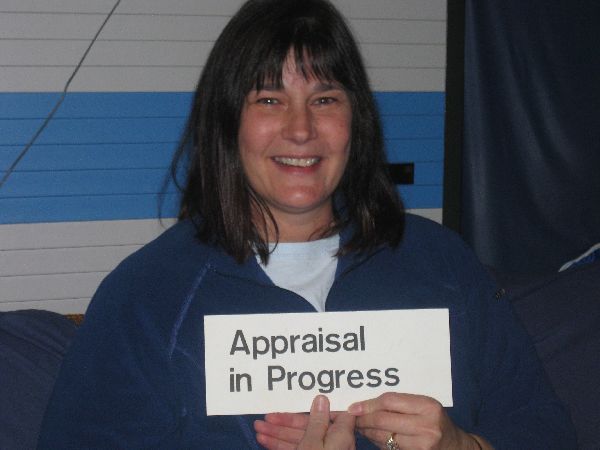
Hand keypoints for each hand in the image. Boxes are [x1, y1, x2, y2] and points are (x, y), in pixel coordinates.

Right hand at [255, 395, 354, 449]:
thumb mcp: (313, 442)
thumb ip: (317, 421)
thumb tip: (323, 398)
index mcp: (341, 435)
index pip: (335, 413)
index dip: (319, 405)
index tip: (302, 397)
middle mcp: (333, 444)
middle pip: (310, 426)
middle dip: (285, 422)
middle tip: (264, 418)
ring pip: (299, 439)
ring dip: (277, 434)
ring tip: (257, 428)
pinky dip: (280, 446)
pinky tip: (264, 441)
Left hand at [347, 392, 489, 449]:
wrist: (456, 446)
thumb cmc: (436, 421)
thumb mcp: (424, 405)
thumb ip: (400, 402)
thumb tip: (365, 403)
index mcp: (428, 406)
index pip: (389, 401)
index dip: (368, 404)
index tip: (354, 406)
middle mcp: (426, 426)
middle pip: (383, 420)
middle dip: (363, 419)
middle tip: (351, 418)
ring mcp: (422, 445)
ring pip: (383, 437)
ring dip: (367, 432)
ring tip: (359, 427)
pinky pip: (389, 448)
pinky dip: (377, 442)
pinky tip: (372, 437)